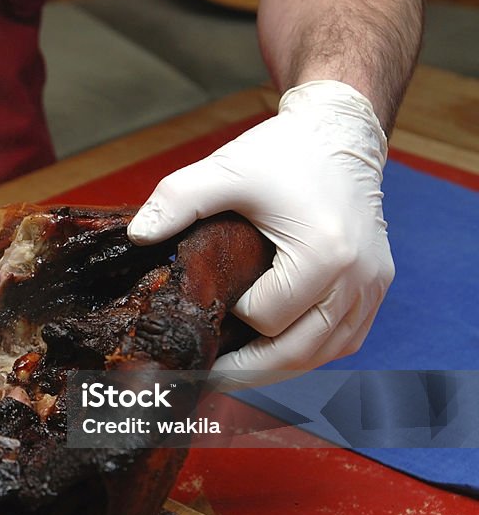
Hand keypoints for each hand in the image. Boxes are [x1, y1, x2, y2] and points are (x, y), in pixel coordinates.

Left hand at [128, 81, 393, 373]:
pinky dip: (305, 352)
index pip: (266, 317)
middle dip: (246, 373)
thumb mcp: (226, 169)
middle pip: (297, 352)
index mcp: (324, 254)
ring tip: (230, 373)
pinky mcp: (376, 289)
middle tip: (202, 381)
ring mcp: (373, 288)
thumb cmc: (284, 152)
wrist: (340, 134)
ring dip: (275, 370)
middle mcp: (358, 279)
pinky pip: (342, 340)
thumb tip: (138, 236)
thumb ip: (178, 200)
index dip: (229, 316)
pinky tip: (269, 353)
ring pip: (323, 355)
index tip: (206, 304)